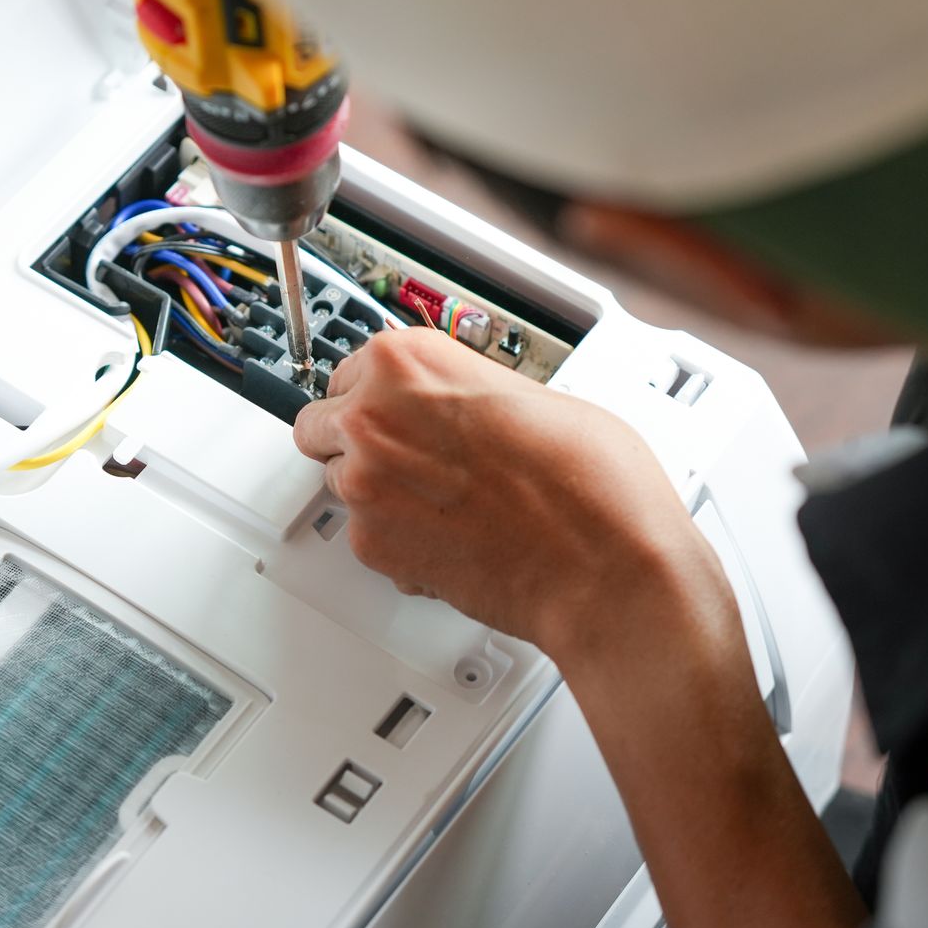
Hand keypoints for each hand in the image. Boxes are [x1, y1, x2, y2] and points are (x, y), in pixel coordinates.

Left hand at [292, 328, 736, 662]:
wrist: (603, 566)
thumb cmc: (590, 483)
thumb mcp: (533, 393)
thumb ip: (468, 388)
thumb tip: (459, 400)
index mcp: (407, 361)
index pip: (350, 368)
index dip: (379, 393)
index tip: (395, 407)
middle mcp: (372, 416)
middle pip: (324, 422)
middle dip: (361, 440)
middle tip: (410, 456)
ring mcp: (364, 484)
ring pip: (337, 479)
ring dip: (376, 489)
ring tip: (442, 500)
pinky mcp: (370, 546)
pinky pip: (363, 535)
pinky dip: (395, 538)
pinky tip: (448, 534)